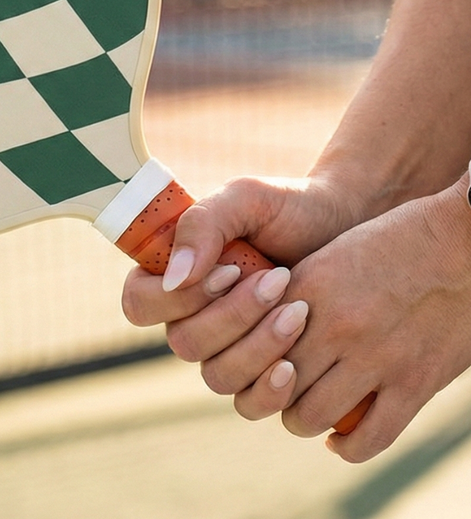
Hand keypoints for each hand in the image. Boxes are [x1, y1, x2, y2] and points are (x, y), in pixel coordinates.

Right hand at [121, 173, 370, 432]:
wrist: (350, 228)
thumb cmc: (291, 207)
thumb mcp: (245, 197)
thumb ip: (203, 225)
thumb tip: (176, 277)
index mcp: (174, 273)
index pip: (139, 303)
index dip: (175, 299)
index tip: (229, 270)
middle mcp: (191, 316)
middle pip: (183, 343)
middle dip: (234, 316)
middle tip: (279, 281)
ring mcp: (226, 349)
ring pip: (216, 377)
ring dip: (258, 348)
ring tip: (299, 311)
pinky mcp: (262, 374)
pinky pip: (248, 404)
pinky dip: (270, 390)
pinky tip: (294, 365)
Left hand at [235, 180, 470, 461]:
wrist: (462, 240)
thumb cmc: (391, 241)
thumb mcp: (329, 255)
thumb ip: (294, 290)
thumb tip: (260, 322)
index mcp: (306, 286)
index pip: (247, 336)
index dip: (239, 352)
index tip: (245, 354)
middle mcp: (334, 324)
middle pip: (270, 381)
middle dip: (263, 389)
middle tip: (271, 387)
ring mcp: (376, 356)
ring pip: (309, 415)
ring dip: (299, 417)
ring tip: (302, 408)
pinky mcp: (415, 382)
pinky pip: (368, 437)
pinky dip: (346, 445)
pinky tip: (338, 437)